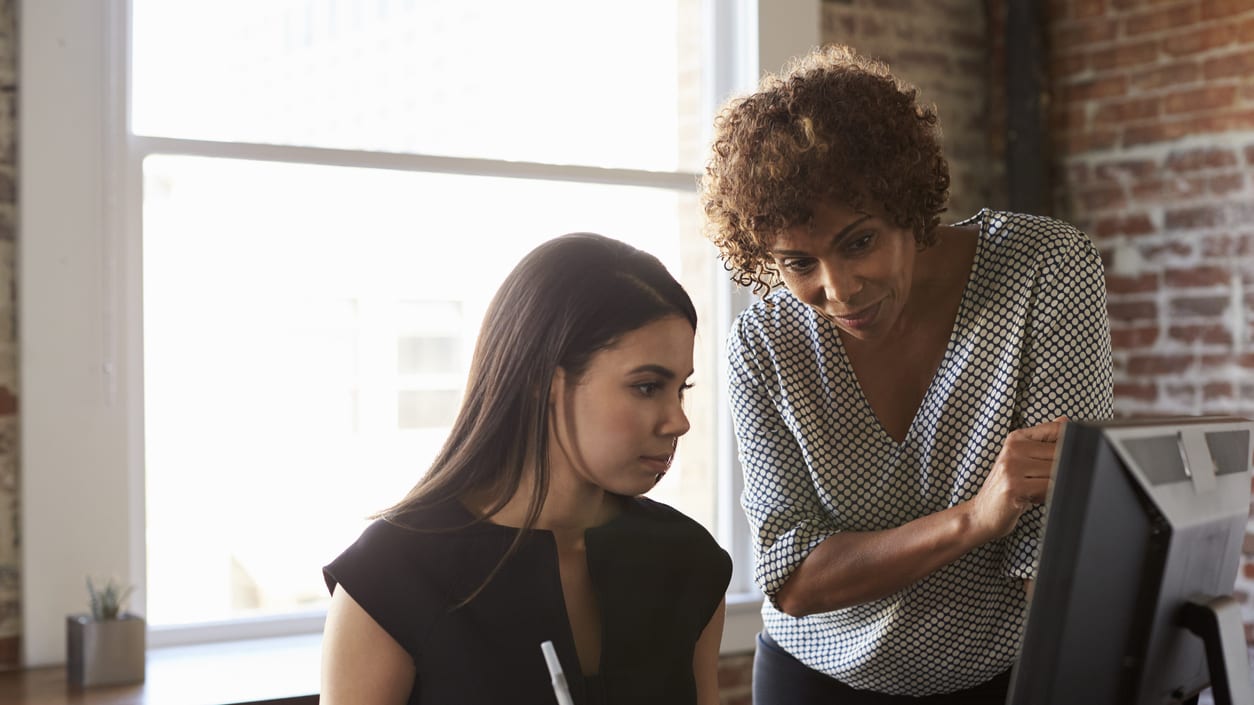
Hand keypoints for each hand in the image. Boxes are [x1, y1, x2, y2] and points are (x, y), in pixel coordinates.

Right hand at [968, 418, 1066, 539]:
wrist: (982, 514)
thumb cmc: (1005, 488)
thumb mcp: (1021, 460)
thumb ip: (1043, 441)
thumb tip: (1065, 421)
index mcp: (1016, 439)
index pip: (1056, 430)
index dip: (1069, 445)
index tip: (1064, 459)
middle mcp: (1013, 449)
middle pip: (1060, 453)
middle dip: (1062, 470)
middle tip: (1044, 482)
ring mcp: (1012, 467)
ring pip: (1056, 471)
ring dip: (1054, 485)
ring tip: (1037, 490)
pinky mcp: (1014, 486)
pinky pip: (1049, 487)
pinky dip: (1048, 495)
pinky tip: (1034, 498)